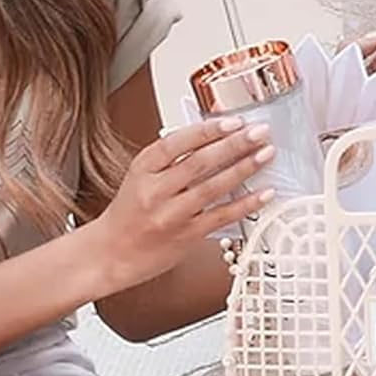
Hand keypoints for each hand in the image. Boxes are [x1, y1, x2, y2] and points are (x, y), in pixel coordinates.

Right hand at [91, 118, 275, 292]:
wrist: (109, 254)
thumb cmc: (130, 211)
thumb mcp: (142, 175)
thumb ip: (174, 156)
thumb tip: (216, 133)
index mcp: (143, 169)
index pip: (176, 143)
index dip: (207, 130)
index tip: (233, 121)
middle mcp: (155, 191)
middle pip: (199, 162)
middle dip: (234, 144)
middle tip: (260, 132)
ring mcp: (171, 215)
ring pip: (213, 187)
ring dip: (244, 169)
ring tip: (266, 154)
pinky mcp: (186, 236)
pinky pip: (221, 216)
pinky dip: (246, 203)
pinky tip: (264, 192)